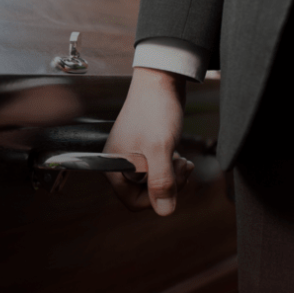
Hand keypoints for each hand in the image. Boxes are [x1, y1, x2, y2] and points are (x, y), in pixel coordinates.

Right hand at [104, 67, 193, 215]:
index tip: (170, 182)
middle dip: (167, 184)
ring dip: (172, 175)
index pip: (133, 202)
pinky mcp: (145, 150)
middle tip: (179, 166)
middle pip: (146, 194)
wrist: (160, 81)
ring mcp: (134, 158)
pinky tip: (177, 153)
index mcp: (114, 167)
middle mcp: (120, 164)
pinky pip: (159, 170)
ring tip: (180, 157)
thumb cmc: (154, 109)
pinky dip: (171, 165)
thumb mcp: (159, 149)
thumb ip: (161, 181)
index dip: (155, 198)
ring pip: (155, 182)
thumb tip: (164, 211)